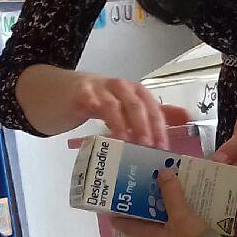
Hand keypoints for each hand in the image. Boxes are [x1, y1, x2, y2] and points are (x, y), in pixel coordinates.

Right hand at [71, 73, 190, 147]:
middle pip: (138, 105)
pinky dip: (100, 115)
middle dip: (146, 127)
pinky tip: (103, 131)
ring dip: (125, 125)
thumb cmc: (91, 101)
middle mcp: (119, 87)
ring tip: (129, 144)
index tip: (164, 149)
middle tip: (149, 149)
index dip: (160, 127)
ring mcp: (99, 89)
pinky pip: (92, 103)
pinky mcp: (79, 94)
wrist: (51, 92)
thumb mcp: (121, 106)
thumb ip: (149, 112)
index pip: (153, 107)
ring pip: (116, 105)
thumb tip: (184, 117)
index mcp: (133, 91)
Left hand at [112, 170, 208, 236]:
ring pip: (164, 223)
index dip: (118, 215)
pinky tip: (189, 206)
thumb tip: (162, 172)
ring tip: (170, 192)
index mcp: (151, 236)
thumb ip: (172, 194)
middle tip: (147, 186)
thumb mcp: (181, 215)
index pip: (127, 226)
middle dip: (146, 205)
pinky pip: (179, 227)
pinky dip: (180, 216)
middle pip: (147, 222)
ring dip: (165, 210)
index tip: (114, 202)